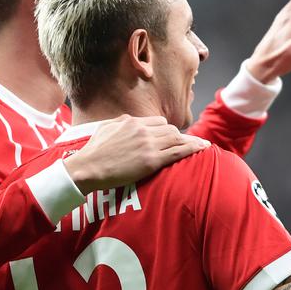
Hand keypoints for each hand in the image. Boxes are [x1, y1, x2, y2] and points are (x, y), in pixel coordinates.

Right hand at [63, 115, 208, 192]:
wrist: (87, 168)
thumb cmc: (93, 152)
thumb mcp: (106, 128)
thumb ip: (122, 123)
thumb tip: (130, 122)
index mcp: (132, 122)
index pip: (159, 122)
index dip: (167, 131)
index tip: (173, 137)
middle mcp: (142, 130)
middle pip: (170, 130)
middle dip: (180, 137)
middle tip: (188, 144)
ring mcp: (148, 145)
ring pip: (177, 138)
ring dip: (190, 142)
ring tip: (203, 145)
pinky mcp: (151, 160)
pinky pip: (177, 151)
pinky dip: (192, 148)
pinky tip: (202, 148)